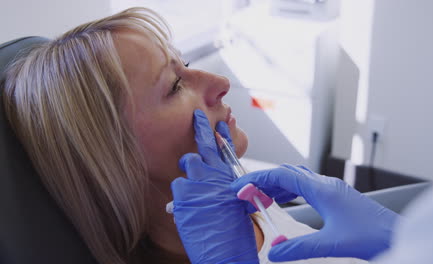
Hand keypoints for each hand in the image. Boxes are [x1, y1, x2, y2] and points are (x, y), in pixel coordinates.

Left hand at [171, 109, 258, 263]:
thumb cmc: (234, 234)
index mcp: (231, 179)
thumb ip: (226, 188)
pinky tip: (187, 209)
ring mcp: (198, 185)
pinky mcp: (184, 197)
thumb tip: (214, 180)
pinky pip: (178, 187)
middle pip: (202, 148)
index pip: (225, 149)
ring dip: (189, 175)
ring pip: (186, 166)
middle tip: (197, 117)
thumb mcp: (238, 205)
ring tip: (195, 191)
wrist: (226, 253)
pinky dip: (181, 196)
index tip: (219, 119)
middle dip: (200, 129)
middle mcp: (215, 177)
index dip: (220, 132)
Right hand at [231, 164, 398, 260]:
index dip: (257, 179)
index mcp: (322, 189)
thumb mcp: (330, 245)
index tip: (240, 187)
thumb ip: (298, 248)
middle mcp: (326, 184)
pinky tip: (286, 201)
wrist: (397, 234)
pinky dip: (290, 190)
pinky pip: (307, 186)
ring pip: (297, 177)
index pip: (281, 175)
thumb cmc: (371, 236)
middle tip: (247, 194)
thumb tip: (273, 253)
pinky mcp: (337, 196)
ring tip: (262, 198)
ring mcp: (332, 188)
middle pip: (287, 172)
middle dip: (264, 181)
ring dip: (277, 185)